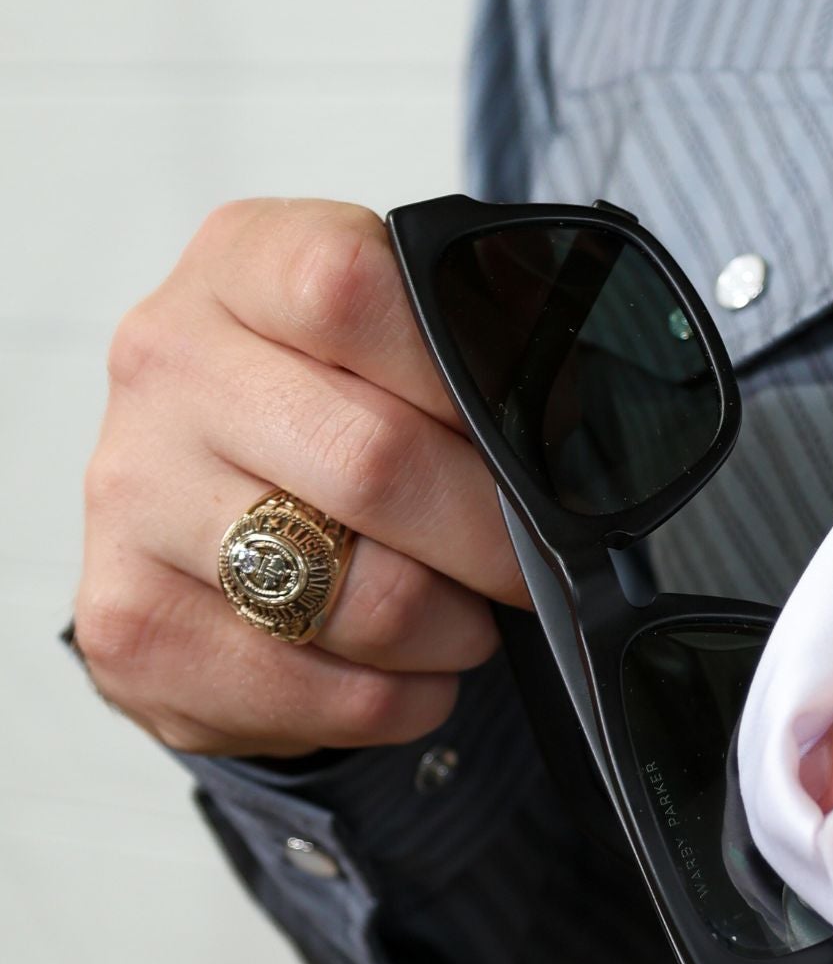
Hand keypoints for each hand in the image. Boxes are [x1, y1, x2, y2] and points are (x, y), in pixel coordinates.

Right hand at [75, 199, 528, 757]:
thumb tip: (573, 435)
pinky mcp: (128, 622)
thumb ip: (487, 348)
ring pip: (358, 598)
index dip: (463, 379)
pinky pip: (317, 692)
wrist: (209, 507)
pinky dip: (398, 700)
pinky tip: (403, 670)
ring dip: (450, 630)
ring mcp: (131, 495)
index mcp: (243, 264)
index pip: (351, 291)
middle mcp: (167, 365)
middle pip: (374, 464)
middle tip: (531, 566)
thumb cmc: (341, 410)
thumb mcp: (410, 336)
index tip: (522, 439)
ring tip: (460, 616)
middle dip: (491, 538)